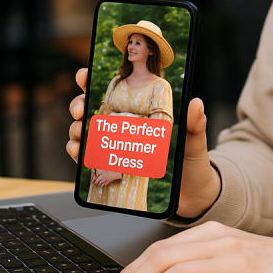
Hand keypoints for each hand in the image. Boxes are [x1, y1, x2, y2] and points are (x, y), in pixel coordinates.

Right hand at [67, 68, 220, 218]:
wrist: (191, 197)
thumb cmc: (192, 166)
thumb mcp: (194, 142)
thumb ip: (195, 124)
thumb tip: (196, 103)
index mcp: (141, 113)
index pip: (114, 91)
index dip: (94, 80)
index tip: (84, 75)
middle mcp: (124, 127)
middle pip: (91, 108)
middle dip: (78, 103)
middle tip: (81, 109)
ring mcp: (114, 146)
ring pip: (84, 130)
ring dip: (75, 128)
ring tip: (79, 131)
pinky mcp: (110, 167)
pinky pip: (87, 156)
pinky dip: (77, 151)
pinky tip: (79, 151)